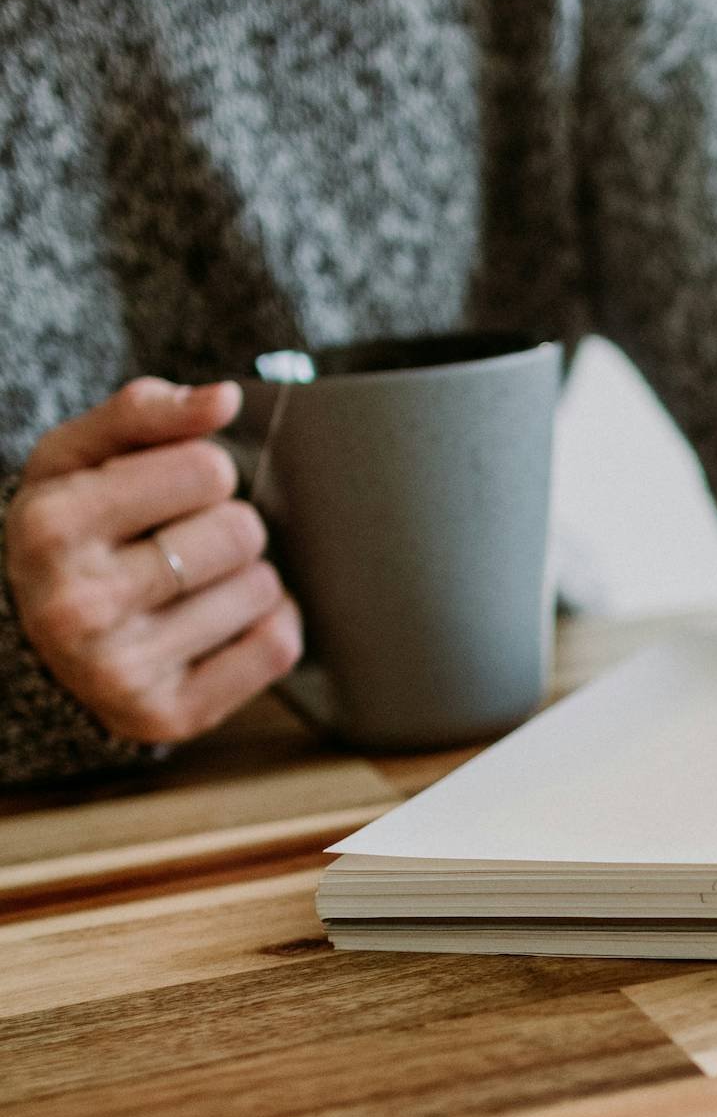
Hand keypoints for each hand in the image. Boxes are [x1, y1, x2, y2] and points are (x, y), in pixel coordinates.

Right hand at [5, 378, 301, 744]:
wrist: (40, 628)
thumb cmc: (77, 524)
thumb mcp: (83, 453)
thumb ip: (149, 409)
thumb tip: (224, 399)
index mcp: (51, 525)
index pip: (209, 469)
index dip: (203, 472)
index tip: (167, 491)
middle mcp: (74, 606)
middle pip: (242, 531)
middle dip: (226, 526)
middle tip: (180, 543)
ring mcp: (117, 671)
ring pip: (264, 589)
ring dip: (245, 578)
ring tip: (190, 586)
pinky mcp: (165, 717)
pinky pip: (277, 648)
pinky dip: (267, 627)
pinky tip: (219, 624)